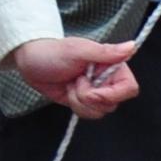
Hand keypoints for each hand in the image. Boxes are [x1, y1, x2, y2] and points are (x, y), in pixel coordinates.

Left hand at [7, 37, 141, 121]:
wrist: (28, 61)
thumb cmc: (51, 52)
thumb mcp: (77, 50)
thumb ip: (106, 52)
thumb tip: (131, 46)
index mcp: (112, 66)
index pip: (129, 88)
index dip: (112, 94)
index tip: (93, 90)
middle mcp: (107, 80)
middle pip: (113, 103)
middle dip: (90, 97)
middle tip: (76, 82)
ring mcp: (96, 92)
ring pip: (100, 111)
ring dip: (80, 102)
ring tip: (70, 85)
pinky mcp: (84, 102)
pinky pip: (89, 114)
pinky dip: (76, 107)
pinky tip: (68, 91)